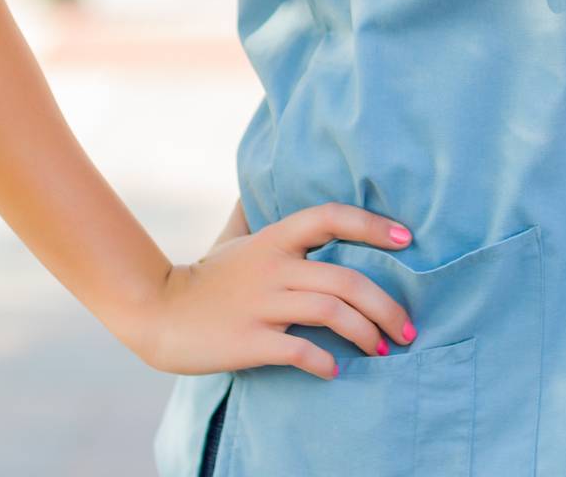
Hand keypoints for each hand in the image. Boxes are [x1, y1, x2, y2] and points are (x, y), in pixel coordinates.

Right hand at [135, 202, 419, 379]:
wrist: (158, 312)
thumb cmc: (206, 277)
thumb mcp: (235, 238)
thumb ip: (259, 217)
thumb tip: (275, 194)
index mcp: (275, 238)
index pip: (331, 217)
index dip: (372, 224)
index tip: (407, 239)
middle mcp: (273, 266)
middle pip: (346, 280)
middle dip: (386, 307)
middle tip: (407, 330)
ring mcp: (262, 304)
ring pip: (331, 314)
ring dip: (366, 335)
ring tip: (384, 351)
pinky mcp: (249, 341)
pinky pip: (299, 350)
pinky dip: (325, 362)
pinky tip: (336, 371)